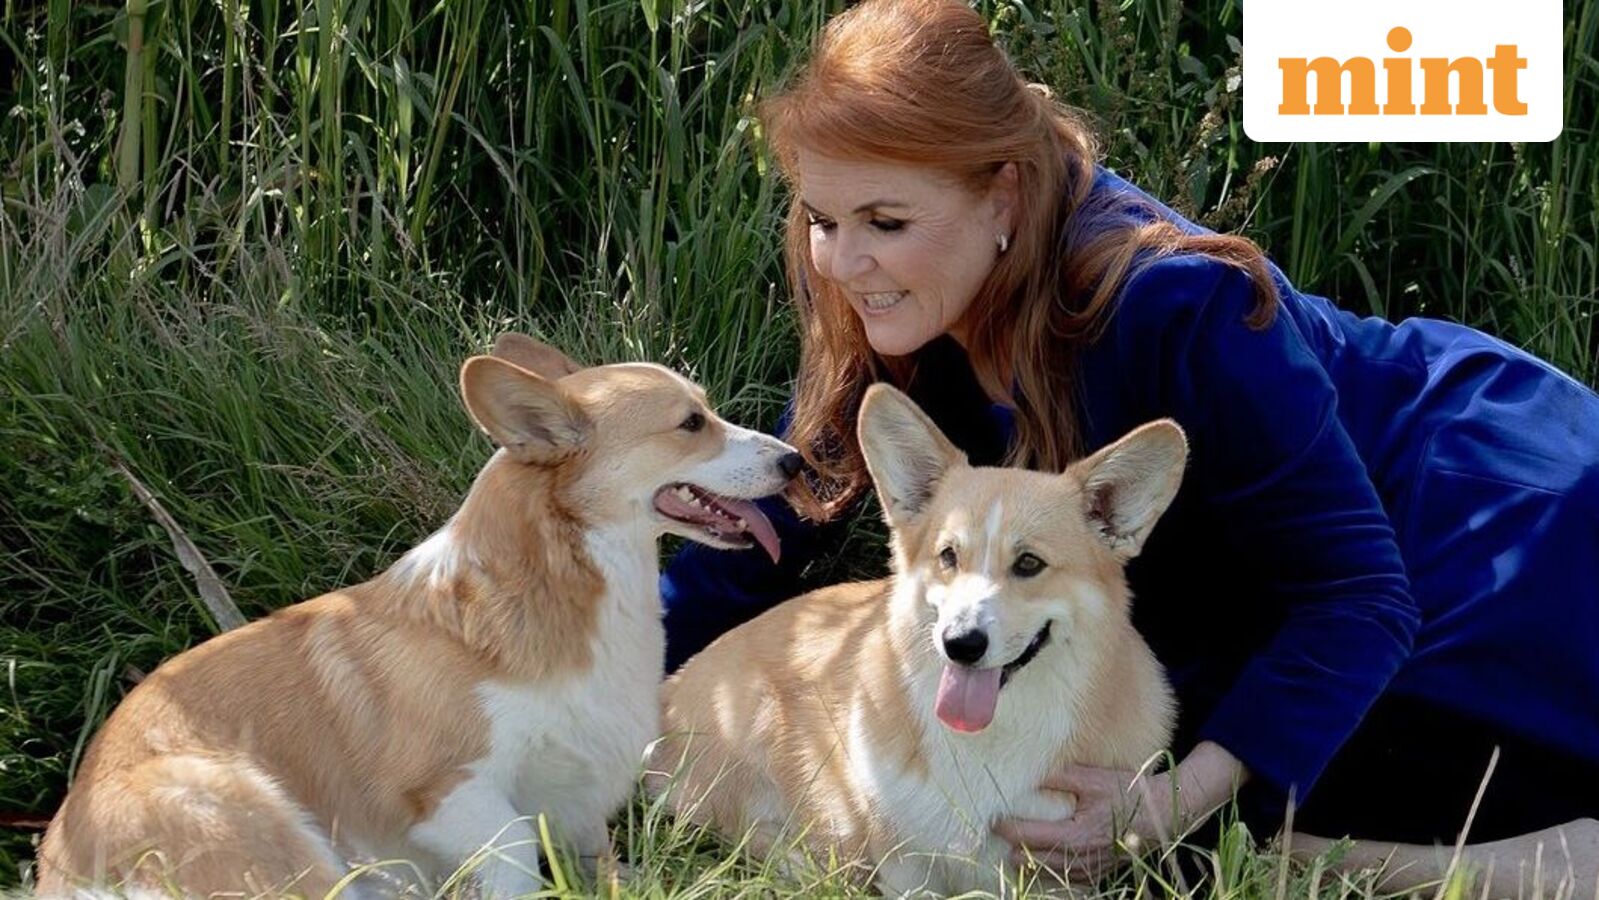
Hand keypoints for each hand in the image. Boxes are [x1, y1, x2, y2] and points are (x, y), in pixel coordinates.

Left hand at [993, 742, 1246, 882]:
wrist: (1163, 814)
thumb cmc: (1128, 791)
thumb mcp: (1093, 778)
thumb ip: (1059, 776)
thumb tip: (1028, 771)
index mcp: (1075, 835)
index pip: (1025, 836)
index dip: (1004, 826)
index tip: (990, 816)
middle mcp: (1079, 859)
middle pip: (1029, 861)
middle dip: (1011, 847)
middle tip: (997, 832)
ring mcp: (1089, 870)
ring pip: (1044, 875)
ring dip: (1027, 862)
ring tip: (1013, 849)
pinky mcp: (1097, 874)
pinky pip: (1065, 882)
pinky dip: (1049, 874)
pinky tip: (1041, 864)